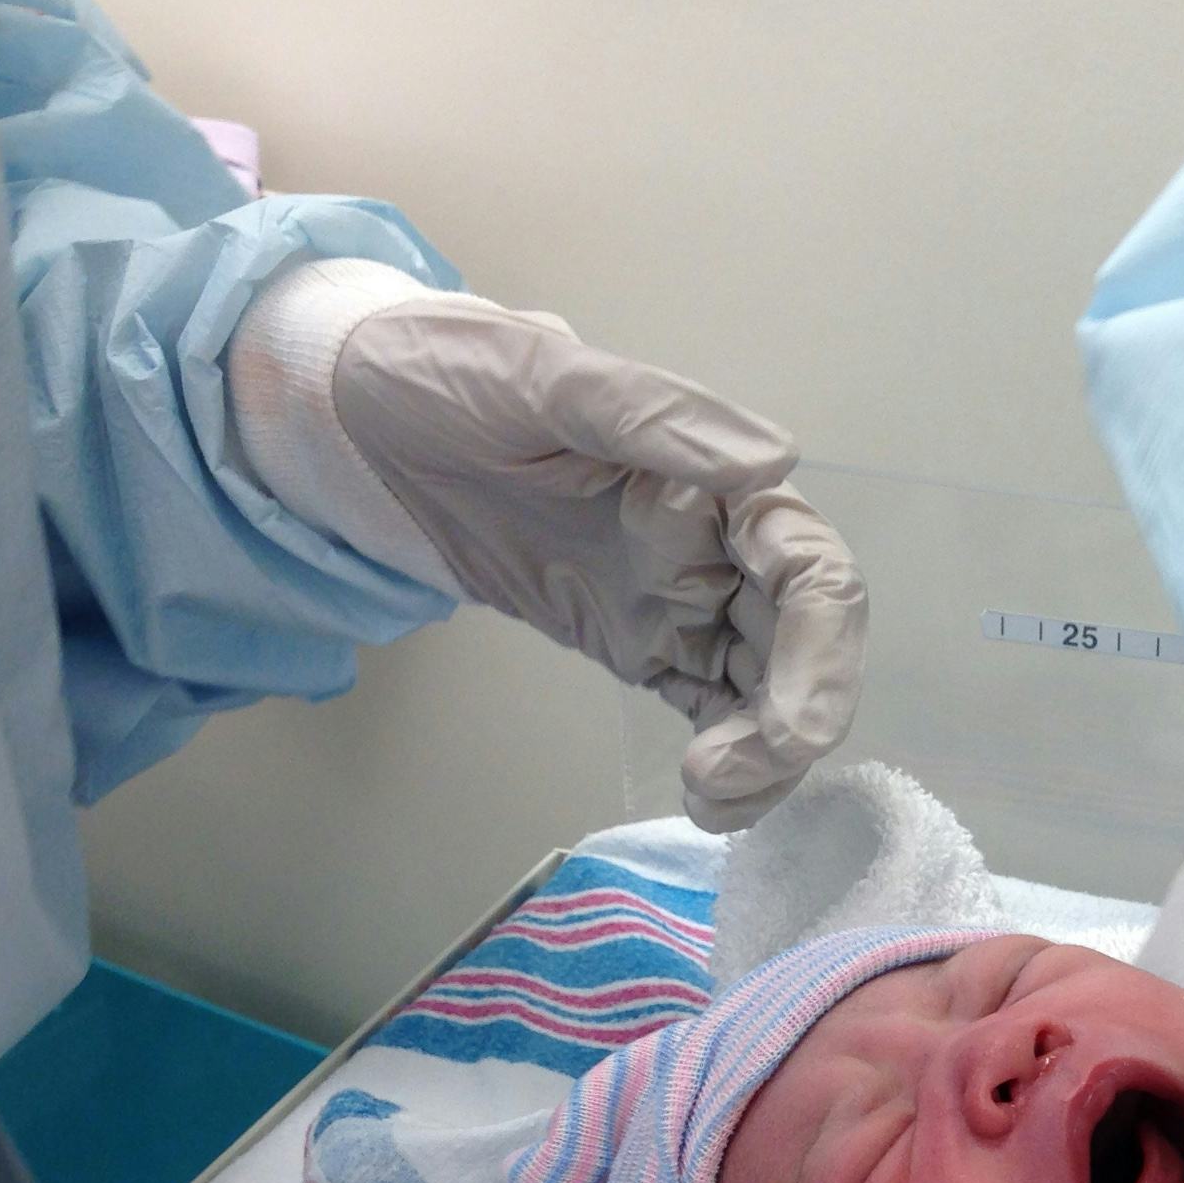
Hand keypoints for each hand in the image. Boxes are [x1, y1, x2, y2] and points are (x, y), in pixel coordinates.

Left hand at [314, 290, 865, 829]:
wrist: (362, 422)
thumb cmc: (446, 381)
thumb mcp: (541, 378)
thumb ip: (656, 417)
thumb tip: (775, 460)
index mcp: (717, 481)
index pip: (813, 573)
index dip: (821, 655)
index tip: (783, 725)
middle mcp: (721, 546)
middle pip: (809, 645)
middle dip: (796, 724)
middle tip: (726, 781)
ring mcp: (685, 602)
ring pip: (772, 691)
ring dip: (768, 758)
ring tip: (711, 804)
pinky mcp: (644, 646)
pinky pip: (715, 711)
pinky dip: (730, 762)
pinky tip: (705, 800)